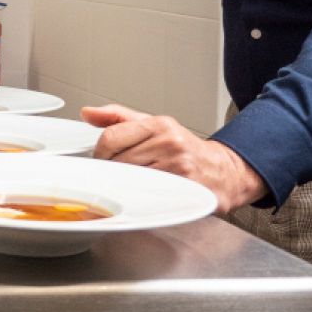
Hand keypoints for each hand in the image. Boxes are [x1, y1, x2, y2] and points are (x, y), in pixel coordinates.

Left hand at [81, 104, 267, 212]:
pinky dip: (140, 198)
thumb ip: (118, 118)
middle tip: (120, 176)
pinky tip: (146, 195)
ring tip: (136, 184)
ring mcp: (178, 166)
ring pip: (130, 180)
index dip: (99, 153)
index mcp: (159, 124)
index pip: (111, 137)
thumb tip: (88, 113)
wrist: (223, 171)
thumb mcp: (153, 125)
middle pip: (118, 162)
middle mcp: (169, 142)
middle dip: (112, 172)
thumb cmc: (184, 150)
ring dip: (125, 186)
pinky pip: (147, 196)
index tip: (102, 161)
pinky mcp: (184, 189)